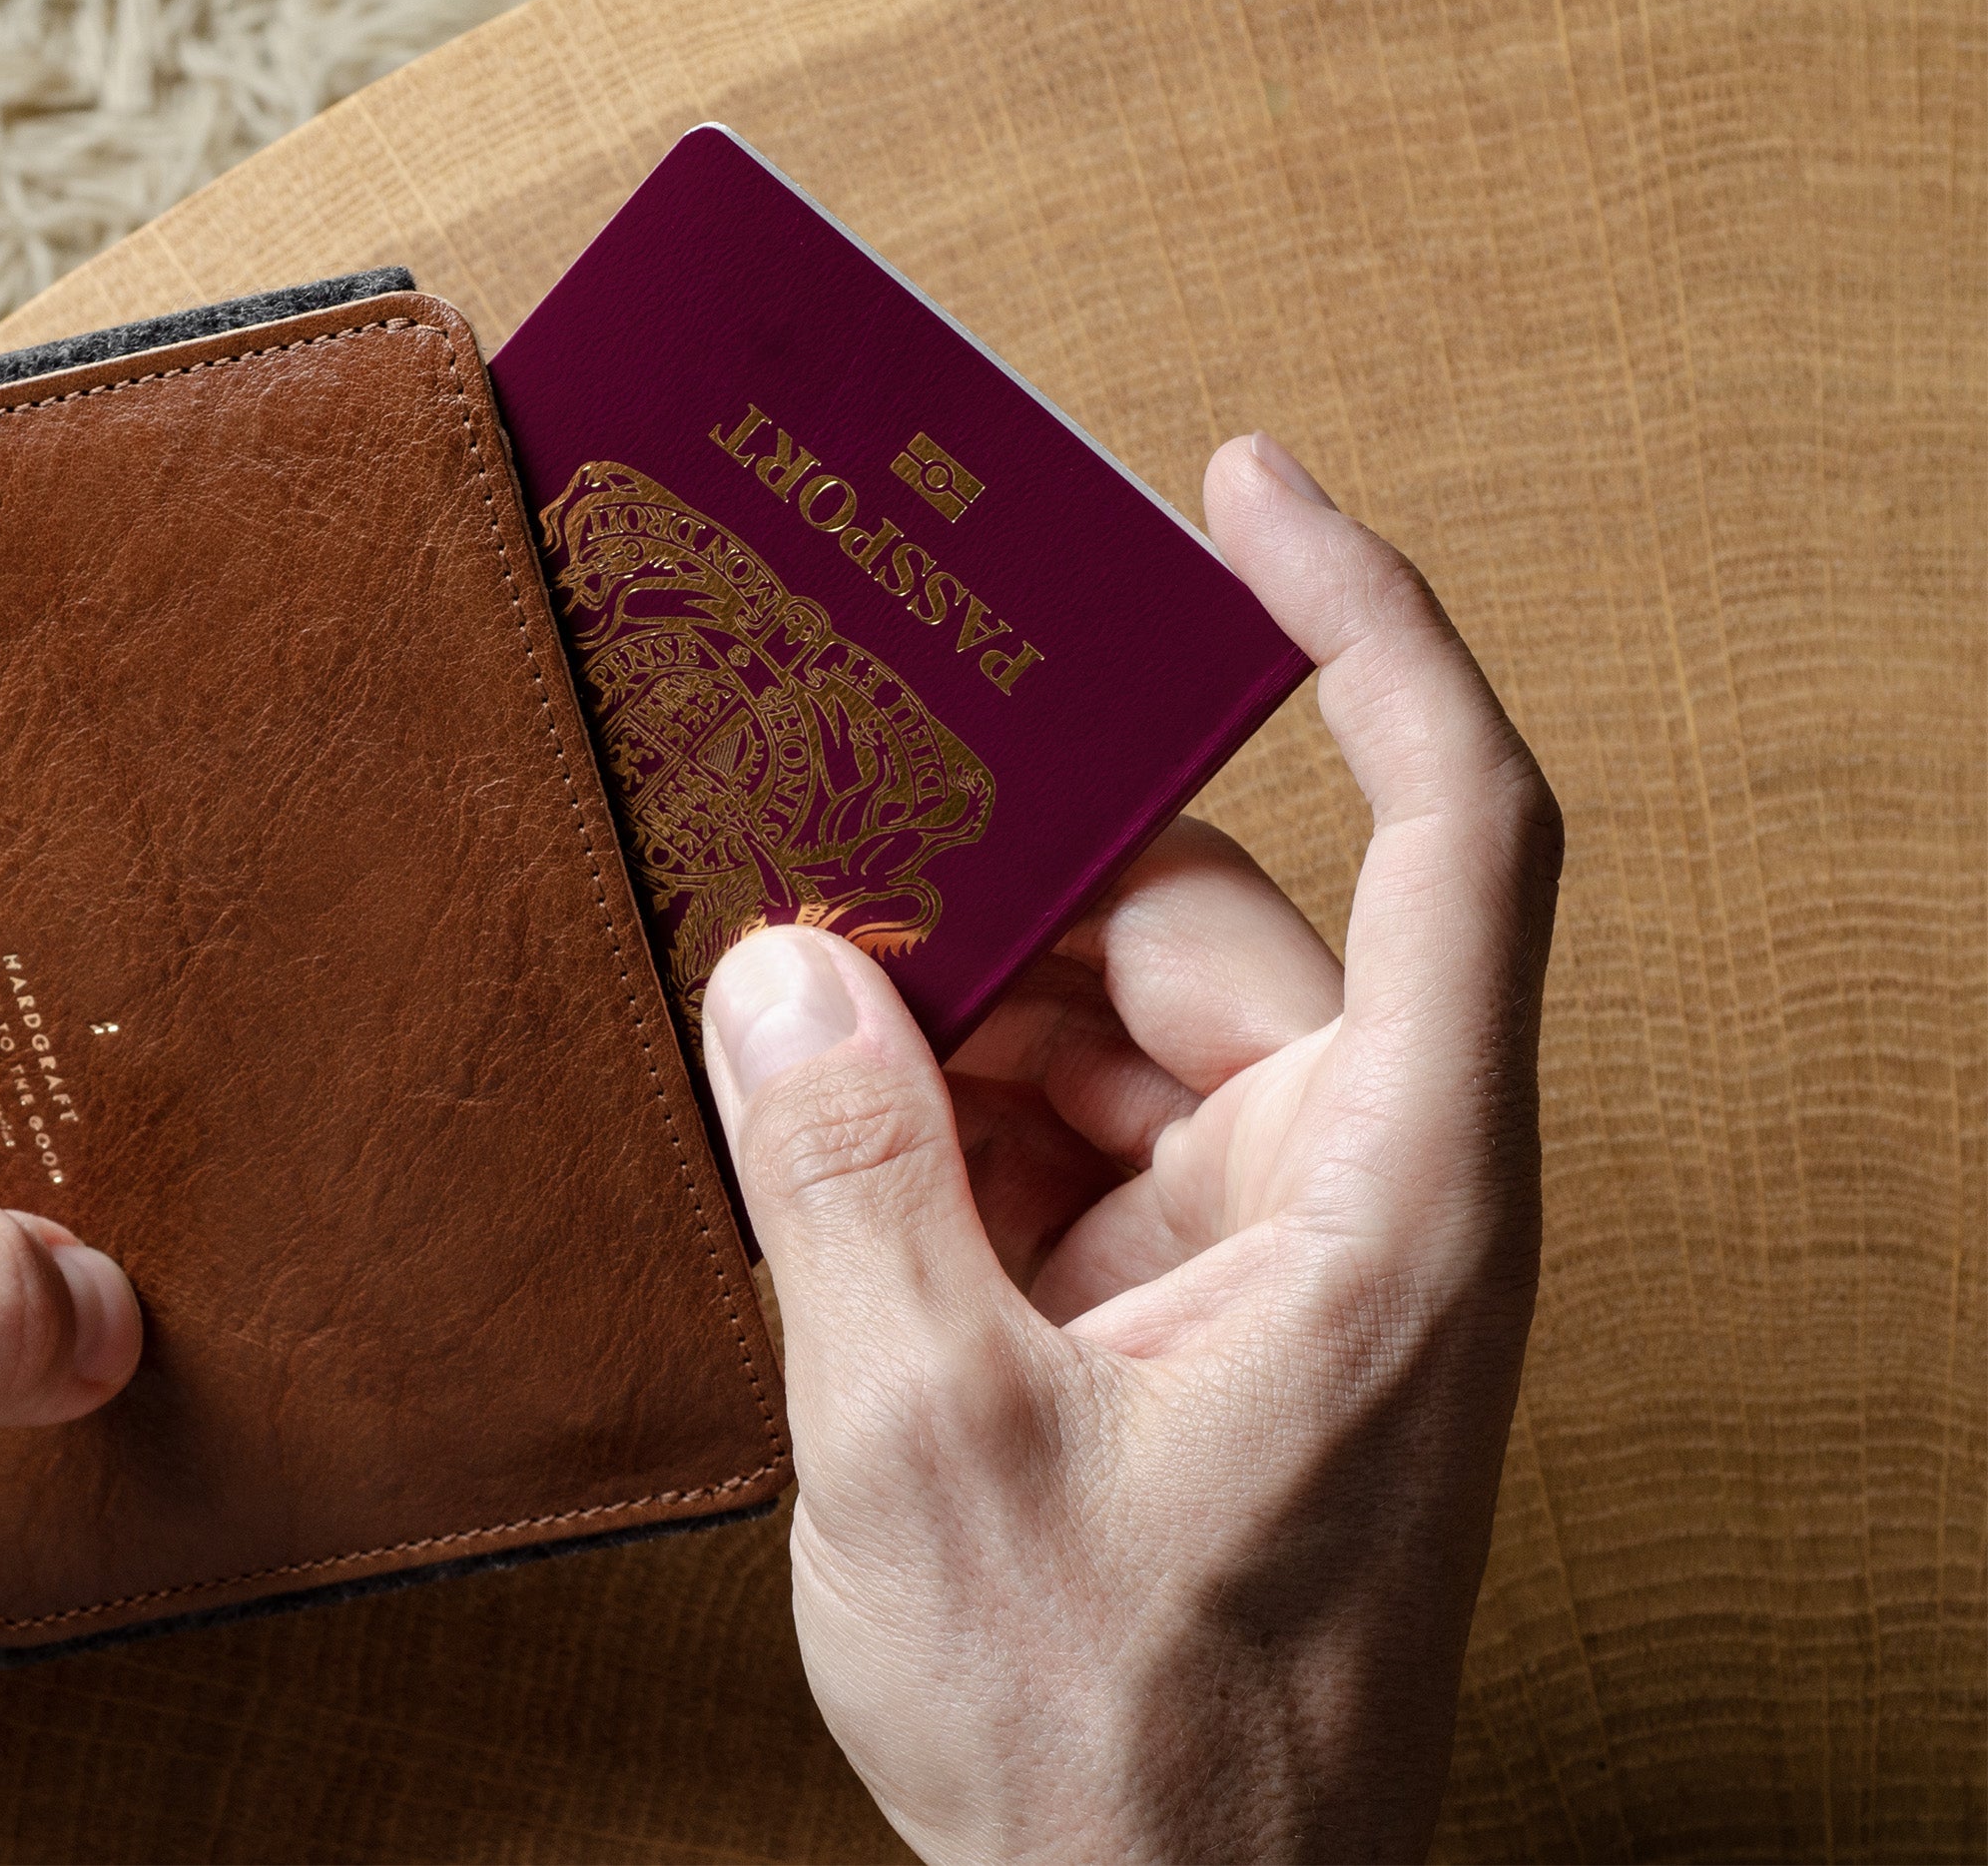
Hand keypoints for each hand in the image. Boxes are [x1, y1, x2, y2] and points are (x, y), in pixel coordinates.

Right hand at [707, 434, 1559, 1862]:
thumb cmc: (1127, 1752)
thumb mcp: (931, 1443)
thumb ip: (853, 1174)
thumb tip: (780, 969)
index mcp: (1391, 1201)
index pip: (1456, 827)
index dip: (1368, 627)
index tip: (1236, 497)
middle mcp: (1356, 1200)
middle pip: (1197, 935)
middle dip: (1002, 897)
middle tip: (813, 844)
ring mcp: (1266, 1263)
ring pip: (1105, 1044)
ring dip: (944, 1034)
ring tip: (779, 1026)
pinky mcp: (1179, 1323)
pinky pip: (1059, 1154)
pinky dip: (939, 1138)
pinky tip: (814, 1152)